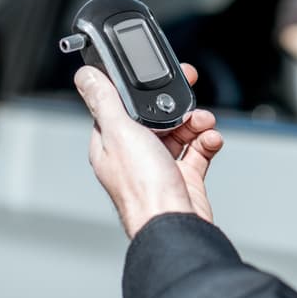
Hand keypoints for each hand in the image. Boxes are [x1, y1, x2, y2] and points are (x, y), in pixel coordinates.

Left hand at [74, 64, 222, 238]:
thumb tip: (86, 76)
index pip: (124, 106)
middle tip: (190, 86)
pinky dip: (207, 141)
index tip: (158, 74)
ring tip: (204, 122)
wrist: (174, 223)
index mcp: (112, 143)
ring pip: (181, 131)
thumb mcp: (120, 133)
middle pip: (157, 116)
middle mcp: (135, 154)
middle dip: (177, 103)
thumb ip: (105, 101)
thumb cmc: (142, 188)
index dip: (141, 90)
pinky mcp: (184, 177)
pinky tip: (210, 139)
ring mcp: (160, 166)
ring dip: (196, 121)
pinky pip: (198, 150)